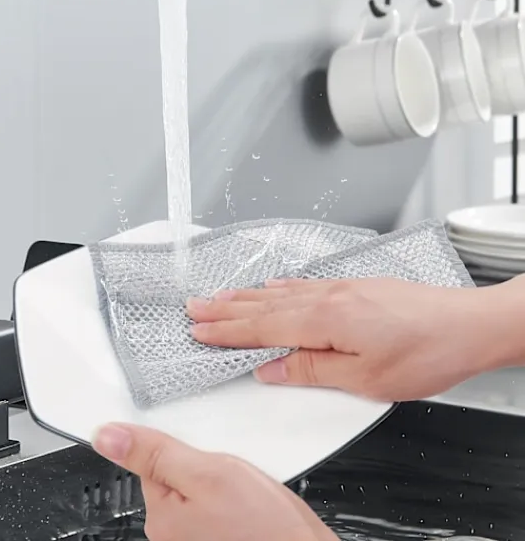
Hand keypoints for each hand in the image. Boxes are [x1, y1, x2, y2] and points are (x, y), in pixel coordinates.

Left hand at [92, 423, 336, 540]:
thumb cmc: (266, 527)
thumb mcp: (209, 473)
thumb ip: (156, 453)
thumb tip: (106, 436)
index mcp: (161, 515)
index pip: (152, 459)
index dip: (179, 445)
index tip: (199, 444)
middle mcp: (170, 534)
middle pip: (174, 474)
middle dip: (201, 463)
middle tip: (229, 472)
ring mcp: (193, 539)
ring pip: (196, 488)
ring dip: (216, 479)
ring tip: (243, 489)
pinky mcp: (214, 538)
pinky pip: (212, 504)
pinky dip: (228, 495)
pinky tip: (248, 501)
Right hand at [187, 277, 519, 401]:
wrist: (467, 325)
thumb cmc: (425, 353)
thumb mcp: (365, 377)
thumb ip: (312, 369)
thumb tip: (273, 369)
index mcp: (326, 320)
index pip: (262, 326)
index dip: (227, 330)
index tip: (200, 330)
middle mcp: (328, 297)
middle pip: (264, 304)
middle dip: (225, 307)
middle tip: (194, 306)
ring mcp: (341, 288)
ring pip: (280, 292)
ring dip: (246, 295)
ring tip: (219, 295)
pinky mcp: (354, 286)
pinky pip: (303, 285)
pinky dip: (279, 287)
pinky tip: (271, 287)